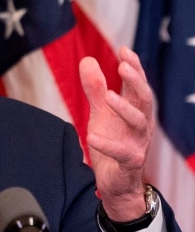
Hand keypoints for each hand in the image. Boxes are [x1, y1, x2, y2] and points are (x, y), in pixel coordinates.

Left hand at [79, 46, 154, 220]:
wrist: (116, 182)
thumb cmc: (112, 142)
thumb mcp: (100, 113)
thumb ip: (94, 88)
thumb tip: (87, 60)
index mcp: (135, 110)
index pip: (138, 84)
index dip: (134, 67)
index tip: (124, 49)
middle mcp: (140, 124)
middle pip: (145, 99)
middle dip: (136, 81)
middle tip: (123, 66)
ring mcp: (137, 143)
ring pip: (139, 123)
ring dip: (124, 108)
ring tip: (108, 96)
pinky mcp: (129, 162)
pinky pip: (121, 152)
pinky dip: (107, 144)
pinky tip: (91, 137)